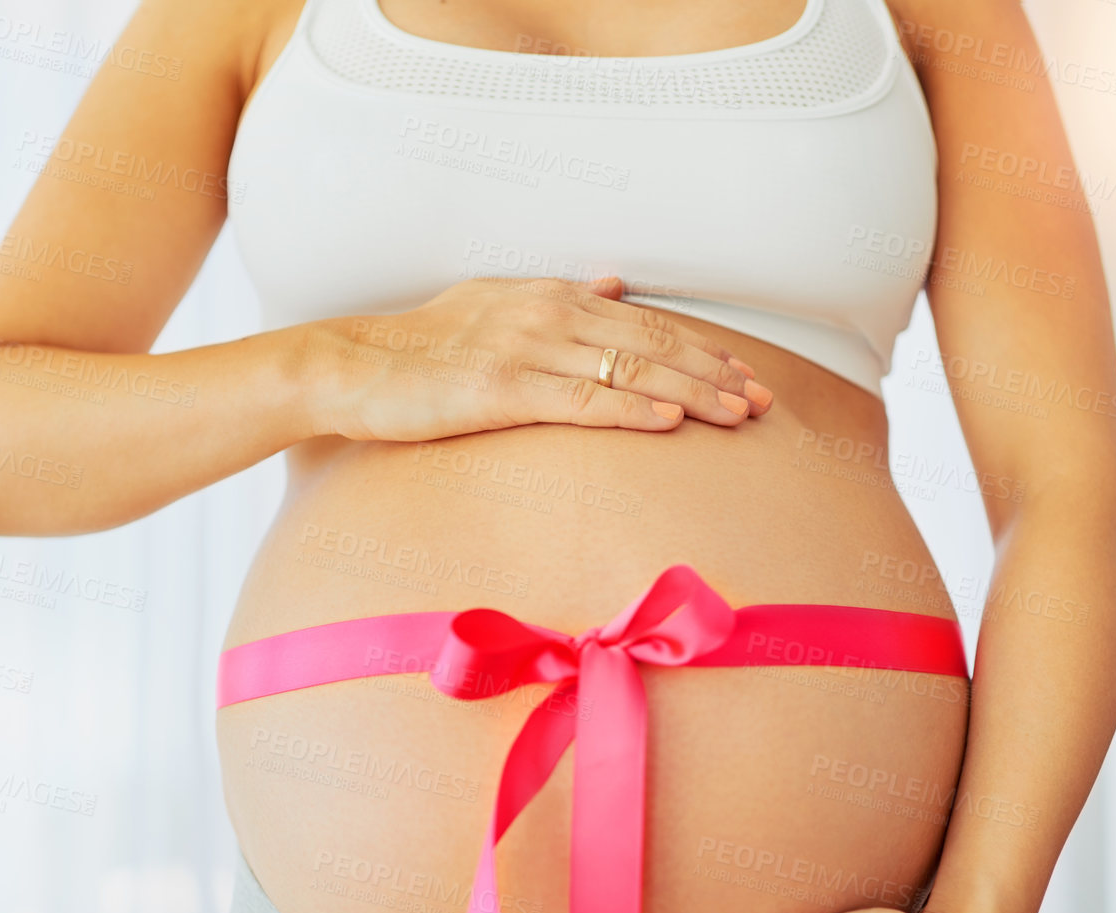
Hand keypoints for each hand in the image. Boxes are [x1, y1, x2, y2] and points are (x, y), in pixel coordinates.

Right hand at [303, 275, 773, 442]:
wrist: (352, 365)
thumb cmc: (420, 346)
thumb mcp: (493, 304)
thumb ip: (559, 297)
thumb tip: (617, 285)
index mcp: (549, 296)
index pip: (645, 322)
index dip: (700, 349)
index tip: (743, 374)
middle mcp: (547, 314)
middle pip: (651, 344)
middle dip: (714, 373)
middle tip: (763, 402)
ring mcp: (526, 350)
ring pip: (628, 371)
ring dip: (691, 395)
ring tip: (738, 416)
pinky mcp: (501, 390)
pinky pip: (582, 401)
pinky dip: (631, 411)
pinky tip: (670, 424)